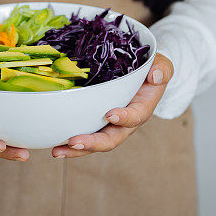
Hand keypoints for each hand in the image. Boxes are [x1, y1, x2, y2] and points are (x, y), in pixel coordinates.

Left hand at [51, 53, 173, 157]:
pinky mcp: (95, 122)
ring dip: (76, 149)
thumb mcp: (161, 64)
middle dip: (92, 143)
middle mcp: (125, 122)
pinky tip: (52, 143)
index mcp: (142, 108)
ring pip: (94, 142)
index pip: (135, 117)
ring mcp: (109, 125)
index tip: (111, 114)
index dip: (125, 118)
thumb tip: (156, 75)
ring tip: (57, 151)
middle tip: (73, 142)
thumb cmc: (151, 68)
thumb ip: (163, 68)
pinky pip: (83, 133)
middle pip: (111, 139)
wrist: (141, 74)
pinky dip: (68, 141)